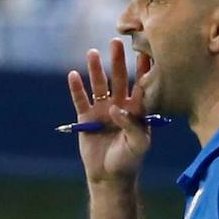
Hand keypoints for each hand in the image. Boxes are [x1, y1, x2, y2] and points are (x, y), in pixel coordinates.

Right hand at [67, 38, 152, 186]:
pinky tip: (73, 75)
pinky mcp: (86, 117)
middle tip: (116, 42)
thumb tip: (117, 108)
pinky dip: (76, 88)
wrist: (110, 175)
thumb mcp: (139, 144)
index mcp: (137, 111)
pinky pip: (80, 99)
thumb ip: (133, 125)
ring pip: (98, 86)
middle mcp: (120, 106)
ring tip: (93, 52)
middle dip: (117, 61)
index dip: (143, 70)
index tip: (145, 51)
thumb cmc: (130, 160)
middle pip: (118, 79)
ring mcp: (102, 110)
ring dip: (95, 70)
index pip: (141, 86)